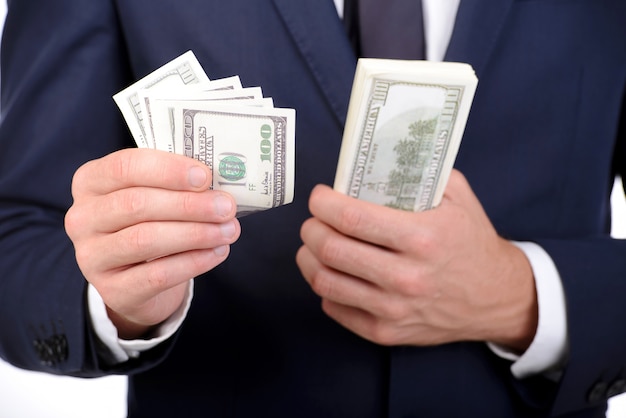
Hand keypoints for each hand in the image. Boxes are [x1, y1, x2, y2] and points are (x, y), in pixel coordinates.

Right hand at [65, 149, 239, 338]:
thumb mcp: (153, 195)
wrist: (137, 279)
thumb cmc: (149, 223)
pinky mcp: (112, 290)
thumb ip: (177, 184)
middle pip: (137, 204)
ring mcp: (91, 257)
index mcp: (91, 181)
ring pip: (146, 239)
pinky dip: (194, 262)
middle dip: (189, 205)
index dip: (167, 170)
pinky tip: (218, 252)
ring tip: (229, 230)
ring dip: (196, 233)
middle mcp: (83, 218)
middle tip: (226, 207)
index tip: (204, 176)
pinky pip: (158, 275)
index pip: (125, 167)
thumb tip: (219, 187)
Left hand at [296, 170, 536, 351]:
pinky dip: (325, 287)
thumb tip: (370, 162)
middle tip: (313, 221)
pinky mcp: (386, 332)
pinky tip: (333, 273)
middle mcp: (406, 276)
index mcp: (423, 237)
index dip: (323, 204)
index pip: (352, 217)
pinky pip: (335, 307)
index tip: (319, 197)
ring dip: (307, 258)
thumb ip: (417, 174)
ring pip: (325, 281)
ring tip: (311, 246)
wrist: (496, 297)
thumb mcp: (456, 196)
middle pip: (331, 249)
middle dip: (311, 229)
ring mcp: (394, 309)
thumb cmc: (471, 241)